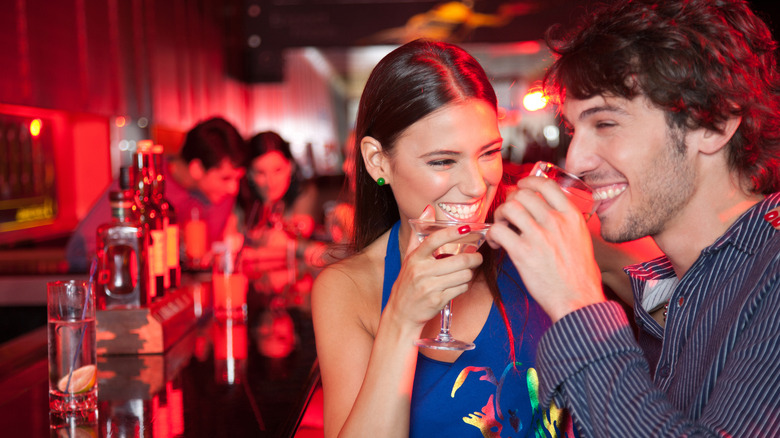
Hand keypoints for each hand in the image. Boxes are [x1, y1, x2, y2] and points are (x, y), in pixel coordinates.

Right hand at [383, 206, 483, 330]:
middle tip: (477, 256)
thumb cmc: (407, 283)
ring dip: (468, 274)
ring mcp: (429, 287)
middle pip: (458, 260)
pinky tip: (458, 284)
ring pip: (463, 275)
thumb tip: (428, 209)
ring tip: (465, 273)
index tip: (466, 228)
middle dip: (473, 258)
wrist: (401, 314)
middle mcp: (421, 271)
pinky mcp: (438, 300)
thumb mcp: (409, 258)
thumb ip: (419, 234)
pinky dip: (464, 286)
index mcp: (415, 258)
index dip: (452, 233)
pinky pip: (461, 288)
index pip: (435, 240)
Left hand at [487, 176, 604, 321]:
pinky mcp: (523, 252)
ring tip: (502, 228)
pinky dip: (493, 235)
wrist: (579, 300)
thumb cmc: (580, 276)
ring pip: (509, 207)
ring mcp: (539, 235)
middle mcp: (555, 221)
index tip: (521, 188)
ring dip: (500, 216)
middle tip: (508, 215)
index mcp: (571, 216)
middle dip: (511, 201)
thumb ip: (565, 223)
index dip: (528, 182)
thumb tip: (546, 212)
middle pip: (523, 194)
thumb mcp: (580, 239)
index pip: (546, 184)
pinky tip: (498, 245)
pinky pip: (498, 230)